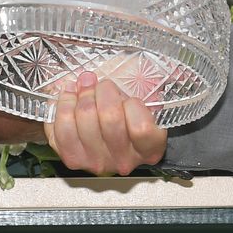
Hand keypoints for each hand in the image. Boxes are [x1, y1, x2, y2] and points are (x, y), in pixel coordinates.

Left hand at [46, 72, 166, 175]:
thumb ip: (155, 83)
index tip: (126, 96)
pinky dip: (63, 106)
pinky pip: (62, 130)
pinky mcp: (73, 158)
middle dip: (102, 91)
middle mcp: (124, 160)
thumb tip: (170, 70)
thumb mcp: (148, 95)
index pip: (142, 128)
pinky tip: (68, 96)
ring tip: (83, 86)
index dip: (132, 104)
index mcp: (149, 148)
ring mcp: (97, 162)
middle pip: (110, 120)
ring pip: (85, 121)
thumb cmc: (128, 110)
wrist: (105, 128)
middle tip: (99, 83)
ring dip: (81, 96)